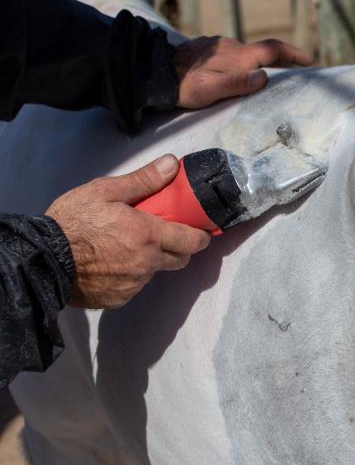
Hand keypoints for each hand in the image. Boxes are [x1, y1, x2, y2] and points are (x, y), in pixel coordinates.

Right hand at [45, 156, 211, 308]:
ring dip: (150, 261)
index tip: (202, 232)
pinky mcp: (119, 298)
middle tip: (165, 236)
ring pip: (155, 272)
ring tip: (126, 247)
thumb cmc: (71, 222)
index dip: (201, 236)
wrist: (43, 259)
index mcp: (148, 235)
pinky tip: (110, 263)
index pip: (193, 241)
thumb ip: (143, 180)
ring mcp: (133, 284)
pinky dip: (129, 276)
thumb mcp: (105, 191)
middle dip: (180, 248)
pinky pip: (133, 286)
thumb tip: (171, 165)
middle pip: (180, 260)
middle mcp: (146, 263)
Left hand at [173, 36, 313, 108]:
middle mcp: (231, 46)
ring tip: (267, 78)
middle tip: (295, 72)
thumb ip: (238, 83)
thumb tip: (265, 77)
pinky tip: (239, 75)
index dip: (293, 54)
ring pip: (246, 53)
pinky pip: (233, 54)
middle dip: (282, 60)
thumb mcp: (211, 90)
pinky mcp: (209, 48)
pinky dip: (243, 63)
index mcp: (237, 56)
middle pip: (263, 51)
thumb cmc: (185, 86)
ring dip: (260, 62)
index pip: (272, 50)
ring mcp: (220, 45)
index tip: (308, 61)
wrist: (156, 72)